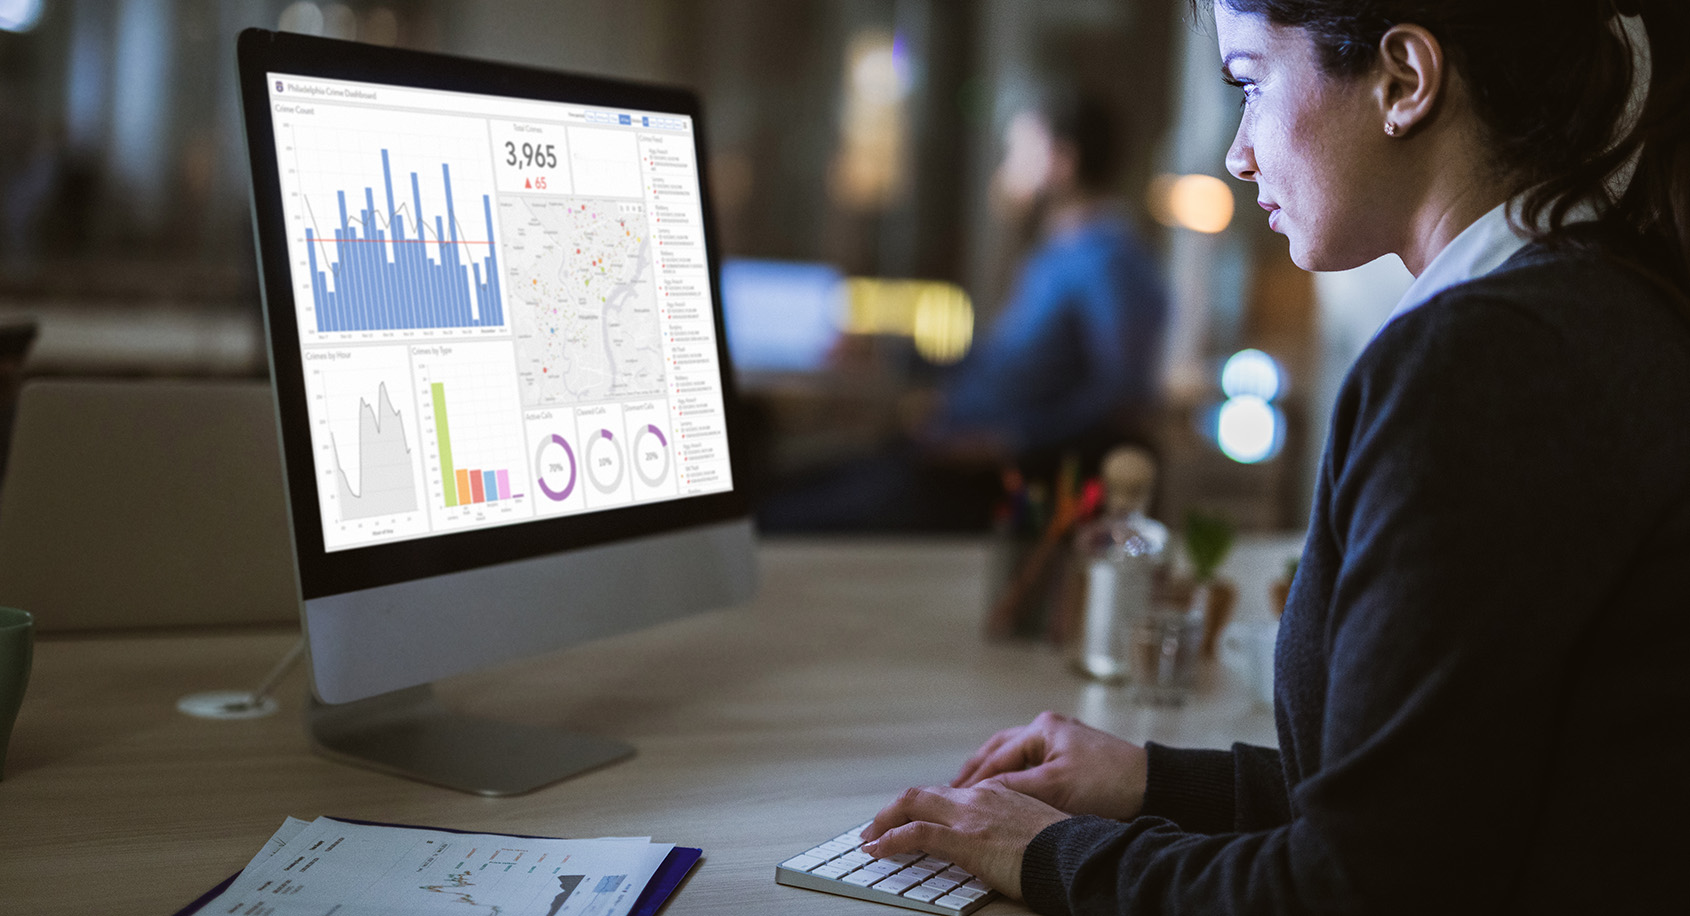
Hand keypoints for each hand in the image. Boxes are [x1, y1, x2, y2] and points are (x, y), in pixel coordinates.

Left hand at [859, 781, 1067, 900]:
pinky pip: (914, 834)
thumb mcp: (1033, 827)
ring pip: (912, 804)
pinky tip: (877, 850)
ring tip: (869, 837)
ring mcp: (969, 815)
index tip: (911, 820)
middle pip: (923, 793)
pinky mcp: (964, 838)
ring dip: (884, 821)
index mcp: (996, 792)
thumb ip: (1009, 826)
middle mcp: (978, 797)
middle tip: (876, 825)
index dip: (924, 809)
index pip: (948, 795)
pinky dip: (889, 840)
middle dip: (894, 809)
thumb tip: (997, 843)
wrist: (1076, 854)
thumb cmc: (1063, 848)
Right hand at [953, 711, 1147, 819]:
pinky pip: (1031, 765)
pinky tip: (1006, 791)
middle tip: (951, 791)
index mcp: (1041, 728)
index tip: (953, 798)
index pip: (996, 756)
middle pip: (999, 750)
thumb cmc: (1108, 782)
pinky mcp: (1071, 757)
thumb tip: (979, 793)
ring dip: (993, 773)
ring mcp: (1060, 741)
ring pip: (1014, 757)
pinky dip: (1014, 777)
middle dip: (975, 771)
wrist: (1152, 786)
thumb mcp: (1055, 786)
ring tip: (972, 791)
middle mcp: (1048, 729)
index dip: (974, 780)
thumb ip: (1014, 786)